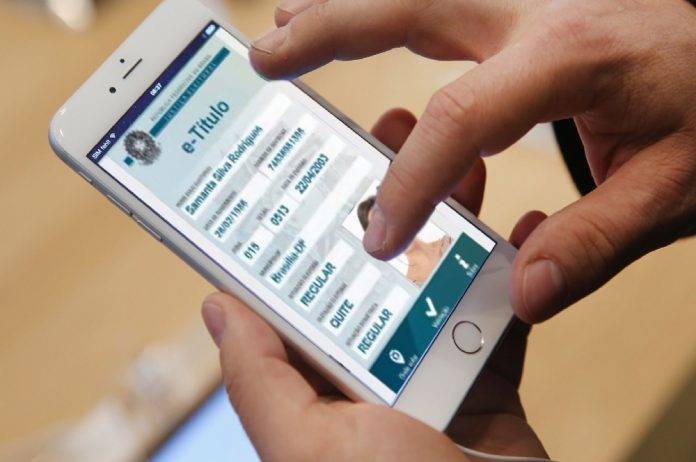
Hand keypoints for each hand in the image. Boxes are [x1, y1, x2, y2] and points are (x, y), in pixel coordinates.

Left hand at [201, 110, 547, 460]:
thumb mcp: (308, 445)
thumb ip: (258, 378)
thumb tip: (217, 308)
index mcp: (315, 380)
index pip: (297, 288)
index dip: (298, 226)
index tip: (305, 167)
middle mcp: (367, 369)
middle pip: (371, 268)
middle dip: (381, 203)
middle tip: (386, 137)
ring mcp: (429, 368)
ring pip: (435, 276)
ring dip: (448, 221)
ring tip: (458, 164)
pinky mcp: (486, 374)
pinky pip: (495, 310)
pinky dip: (509, 270)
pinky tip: (519, 226)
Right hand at [249, 0, 695, 322]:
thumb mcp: (675, 189)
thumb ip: (595, 242)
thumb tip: (525, 294)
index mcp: (569, 55)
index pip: (461, 118)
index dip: (409, 180)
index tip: (380, 235)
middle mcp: (536, 10)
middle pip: (409, 5)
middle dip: (328, 31)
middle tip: (265, 57)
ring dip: (344, 8)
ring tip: (283, 30)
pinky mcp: (528, 3)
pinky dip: (387, 9)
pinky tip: (357, 20)